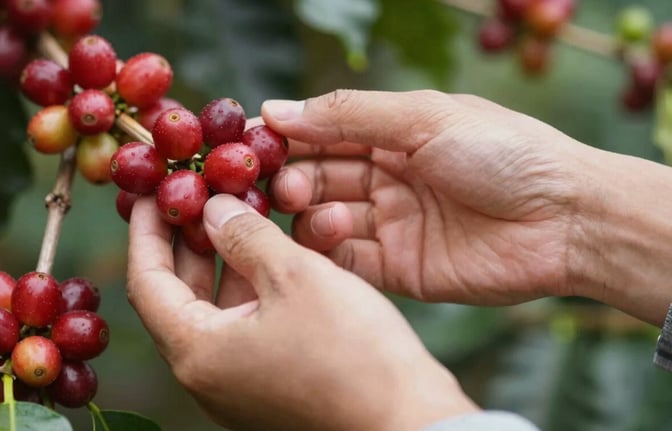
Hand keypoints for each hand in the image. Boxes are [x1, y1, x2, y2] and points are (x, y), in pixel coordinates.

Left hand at [126, 194, 477, 430]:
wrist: (409, 424)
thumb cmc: (352, 353)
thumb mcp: (296, 277)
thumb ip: (246, 236)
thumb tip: (212, 209)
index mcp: (198, 353)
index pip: (148, 281)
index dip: (146, 231)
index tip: (151, 192)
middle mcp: (209, 375)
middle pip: (180, 295)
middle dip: (187, 241)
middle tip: (195, 196)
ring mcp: (241, 384)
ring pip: (218, 309)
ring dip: (226, 260)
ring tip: (238, 212)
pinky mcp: (272, 385)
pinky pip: (248, 324)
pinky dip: (254, 286)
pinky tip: (275, 251)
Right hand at [264, 89, 595, 305]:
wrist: (568, 219)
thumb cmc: (505, 154)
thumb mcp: (424, 117)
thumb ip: (348, 115)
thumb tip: (275, 109)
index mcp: (392, 134)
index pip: (322, 134)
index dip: (284, 138)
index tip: (247, 145)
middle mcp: (386, 178)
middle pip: (317, 178)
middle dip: (290, 180)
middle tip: (276, 186)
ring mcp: (391, 225)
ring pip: (325, 220)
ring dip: (308, 214)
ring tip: (313, 209)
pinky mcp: (399, 269)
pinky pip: (348, 262)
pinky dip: (329, 252)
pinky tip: (333, 234)